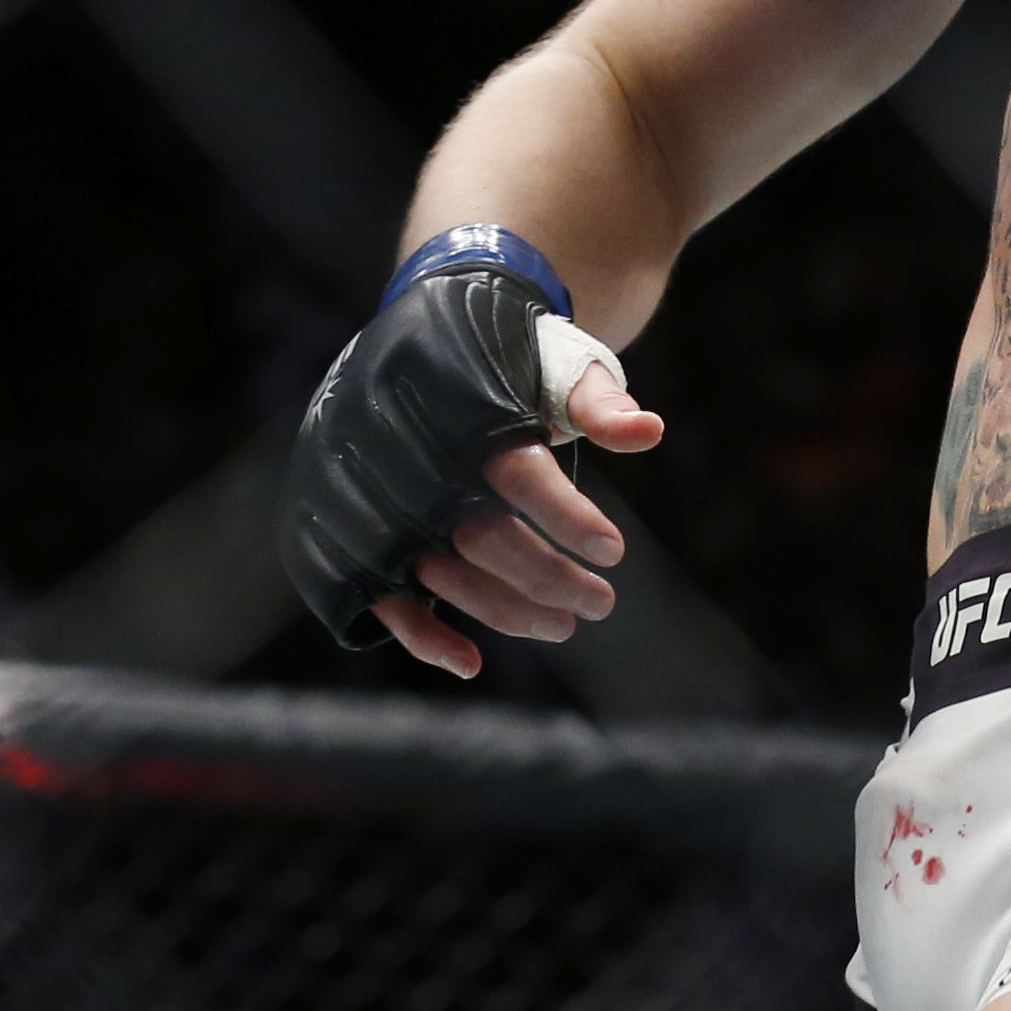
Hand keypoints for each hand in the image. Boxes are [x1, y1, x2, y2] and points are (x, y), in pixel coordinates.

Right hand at [375, 351, 663, 677]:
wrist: (407, 348)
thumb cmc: (496, 364)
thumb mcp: (551, 366)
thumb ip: (598, 401)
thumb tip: (651, 431)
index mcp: (466, 414)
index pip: (521, 476)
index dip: (568, 517)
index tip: (615, 552)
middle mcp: (417, 462)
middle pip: (485, 536)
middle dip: (549, 577)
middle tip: (603, 604)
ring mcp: (384, 503)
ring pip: (444, 572)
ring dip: (506, 610)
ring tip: (564, 625)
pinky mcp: (359, 535)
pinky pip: (382, 596)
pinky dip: (421, 635)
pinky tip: (470, 662)